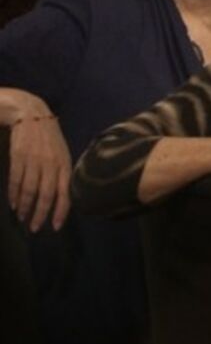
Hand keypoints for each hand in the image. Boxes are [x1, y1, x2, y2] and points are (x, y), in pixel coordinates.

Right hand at [8, 111, 70, 231]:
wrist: (33, 115)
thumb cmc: (50, 139)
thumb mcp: (62, 155)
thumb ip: (62, 174)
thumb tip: (61, 199)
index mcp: (65, 165)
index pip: (65, 193)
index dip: (60, 211)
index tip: (54, 227)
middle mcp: (52, 164)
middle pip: (46, 194)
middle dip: (40, 214)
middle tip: (34, 228)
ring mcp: (35, 160)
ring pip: (29, 189)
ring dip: (24, 206)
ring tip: (21, 217)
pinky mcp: (19, 156)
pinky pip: (16, 180)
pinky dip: (13, 194)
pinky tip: (13, 203)